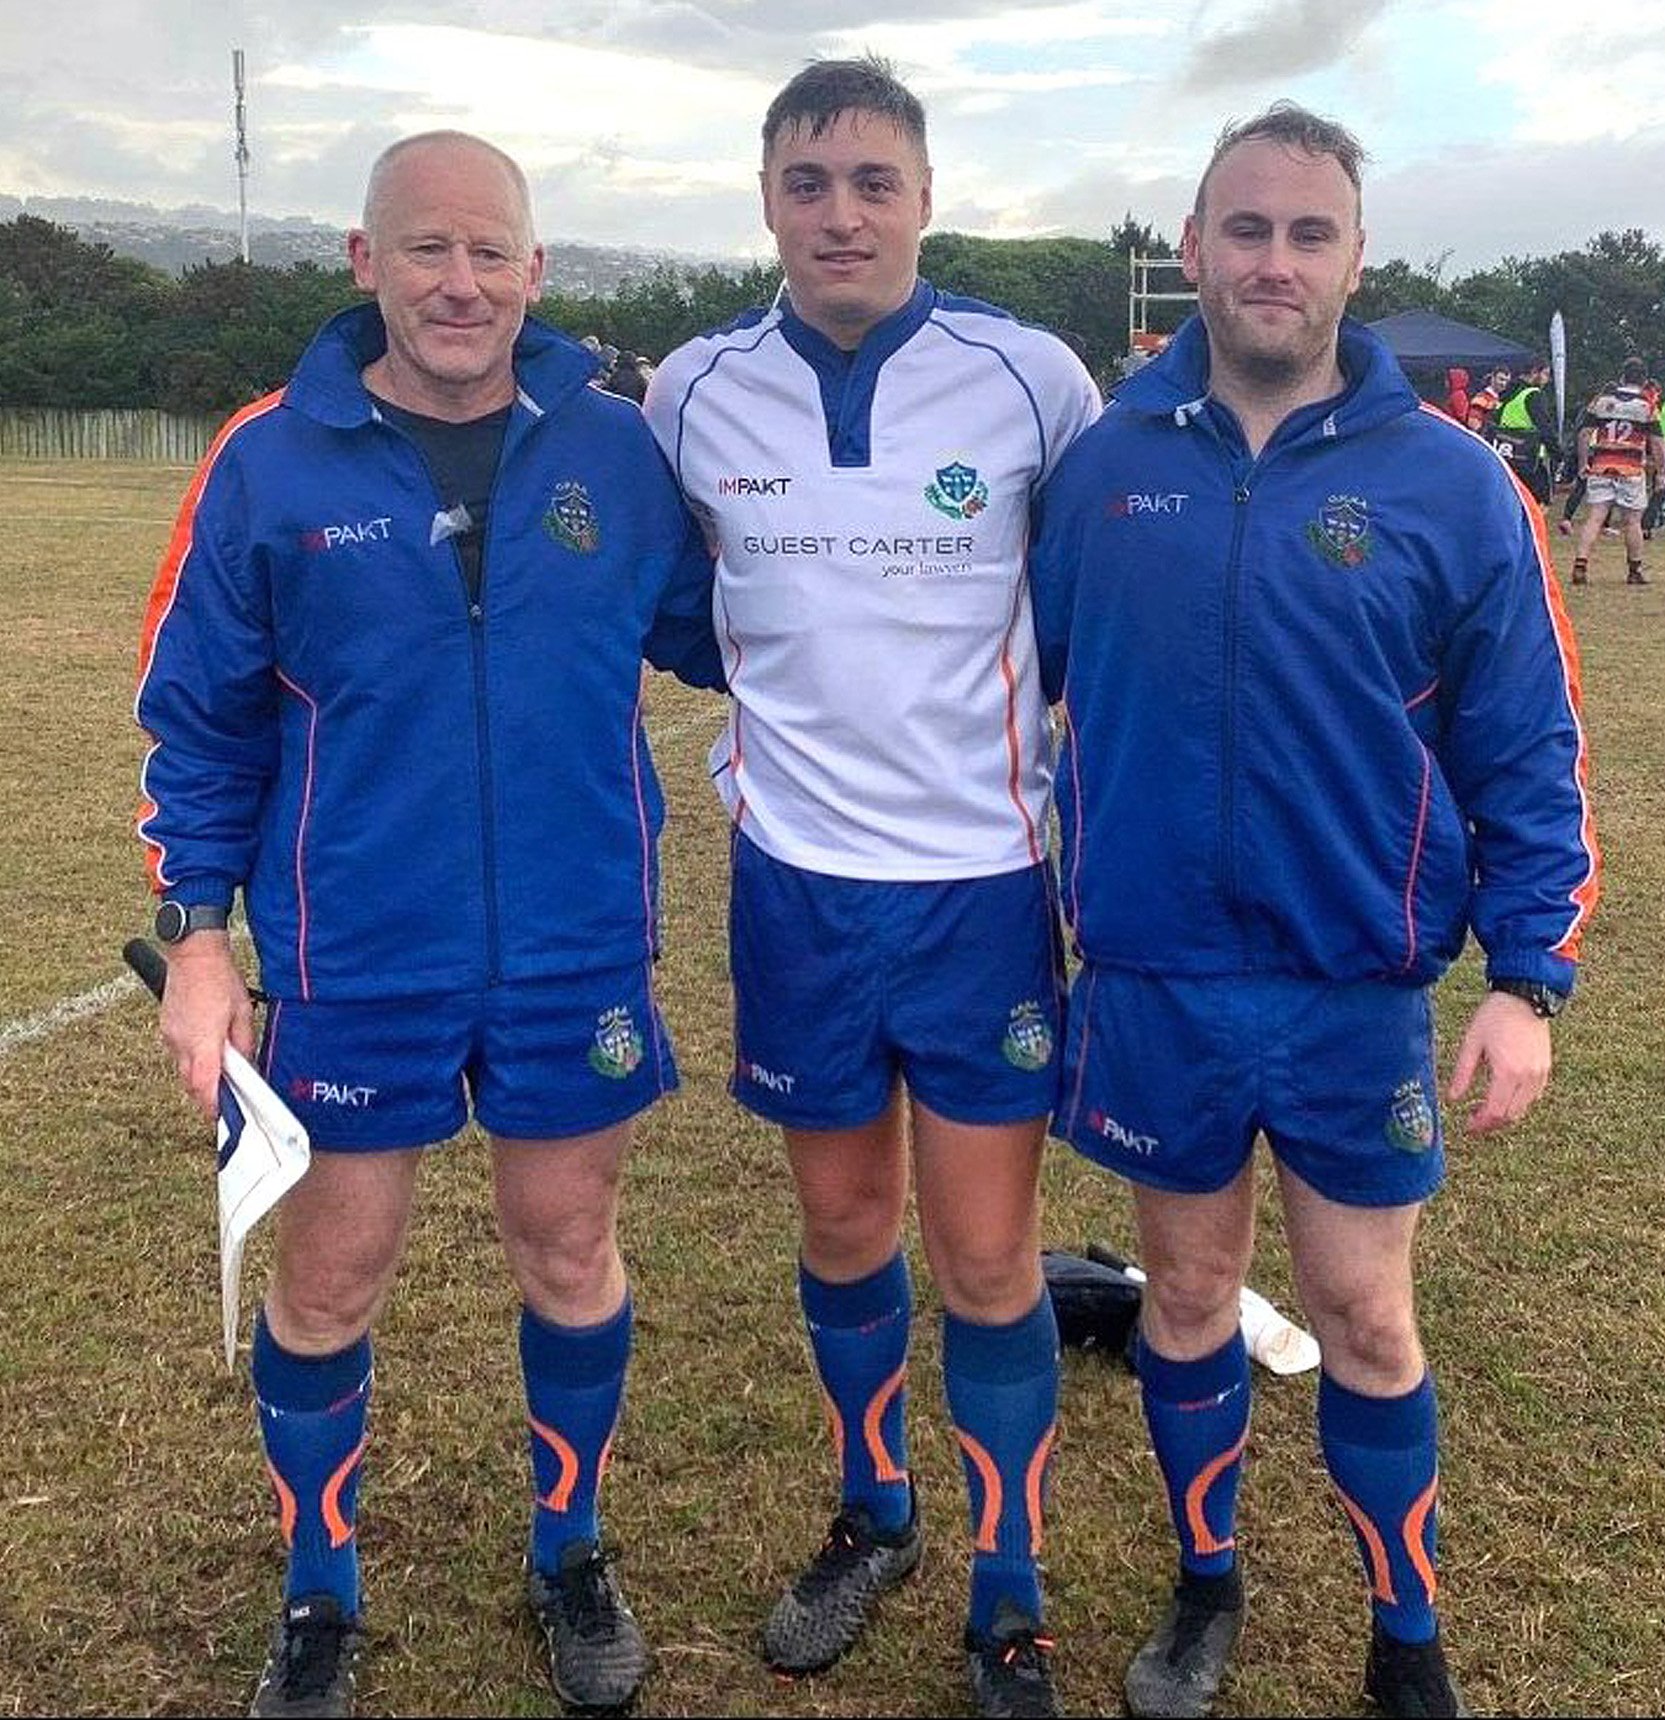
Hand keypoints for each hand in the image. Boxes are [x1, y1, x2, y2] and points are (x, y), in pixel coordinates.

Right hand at [158, 932, 254, 1119]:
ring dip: (200, 1076)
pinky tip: (207, 1052)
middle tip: (226, 1100)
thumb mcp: (243, 1013)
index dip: (213, 1106)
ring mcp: (170, 1035)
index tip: (224, 1115)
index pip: (204, 1086)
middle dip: (207, 1095)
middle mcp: (181, 1042)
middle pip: (191, 1083)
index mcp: (203, 1041)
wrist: (193, 953)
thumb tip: (246, 1065)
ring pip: (183, 1069)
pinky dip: (192, 1059)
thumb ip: (243, 1043)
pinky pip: (178, 1053)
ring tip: (220, 1074)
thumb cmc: (220, 978)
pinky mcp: (166, 1028)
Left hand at [1446, 990, 1552, 1135]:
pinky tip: (1502, 1096)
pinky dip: (1517, 1103)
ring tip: (1484, 1110)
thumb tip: (1453, 1099)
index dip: (1480, 1124)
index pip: (1495, 1111)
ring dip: (1504, 1114)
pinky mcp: (1545, 1069)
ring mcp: (1540, 1074)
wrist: (1523, 998)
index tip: (1468, 1127)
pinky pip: (1533, 1096)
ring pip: (1523, 1108)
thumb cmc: (1493, 1017)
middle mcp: (1527, 1077)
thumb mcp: (1471, 1044)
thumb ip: (1462, 1074)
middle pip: (1510, 1115)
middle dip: (1491, 1123)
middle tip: (1473, 1122)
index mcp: (1507, 1072)